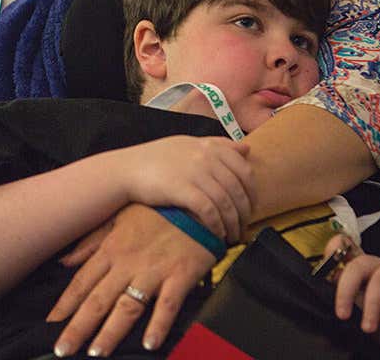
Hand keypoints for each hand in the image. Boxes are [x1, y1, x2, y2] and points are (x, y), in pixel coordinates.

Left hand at [47, 203, 213, 356]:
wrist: (194, 201)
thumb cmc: (156, 209)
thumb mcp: (118, 217)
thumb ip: (91, 241)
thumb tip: (64, 261)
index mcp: (112, 248)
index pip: (81, 282)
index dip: (64, 305)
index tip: (51, 323)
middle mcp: (128, 263)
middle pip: (98, 300)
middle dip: (79, 327)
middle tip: (64, 349)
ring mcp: (154, 271)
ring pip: (127, 306)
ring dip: (111, 332)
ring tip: (97, 352)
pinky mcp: (180, 276)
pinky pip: (168, 304)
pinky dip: (159, 324)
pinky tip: (149, 343)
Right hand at [119, 136, 251, 240]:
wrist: (128, 169)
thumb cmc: (158, 158)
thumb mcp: (189, 144)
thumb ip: (218, 145)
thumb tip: (247, 148)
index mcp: (209, 146)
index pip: (244, 169)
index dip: (252, 192)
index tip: (251, 207)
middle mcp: (205, 157)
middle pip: (237, 188)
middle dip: (244, 212)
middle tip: (243, 227)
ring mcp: (194, 173)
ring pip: (225, 201)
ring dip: (232, 223)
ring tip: (232, 236)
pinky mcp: (182, 189)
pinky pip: (209, 210)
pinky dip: (217, 224)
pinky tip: (217, 233)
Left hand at [325, 235, 379, 352]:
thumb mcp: (357, 308)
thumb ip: (344, 293)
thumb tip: (324, 285)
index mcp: (357, 269)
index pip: (343, 248)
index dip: (333, 249)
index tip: (324, 267)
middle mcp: (375, 265)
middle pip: (358, 265)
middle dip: (346, 290)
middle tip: (342, 315)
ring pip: (378, 280)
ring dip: (371, 306)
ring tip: (368, 328)